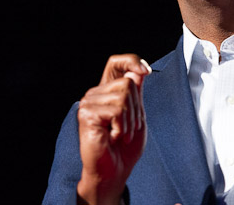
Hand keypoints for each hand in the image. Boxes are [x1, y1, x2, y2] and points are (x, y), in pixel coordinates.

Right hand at [76, 54, 151, 204]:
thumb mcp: (137, 115)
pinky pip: (116, 109)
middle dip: (136, 108)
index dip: (131, 60)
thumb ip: (136, 93)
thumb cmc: (124, 148)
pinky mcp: (87, 113)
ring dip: (130, 120)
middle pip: (127, 81)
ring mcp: (89, 102)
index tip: (146, 71)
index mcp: (107, 91)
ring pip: (123, 94)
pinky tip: (113, 137)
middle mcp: (96, 93)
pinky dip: (122, 126)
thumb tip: (138, 71)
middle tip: (128, 128)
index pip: (115, 63)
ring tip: (121, 134)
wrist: (114, 172)